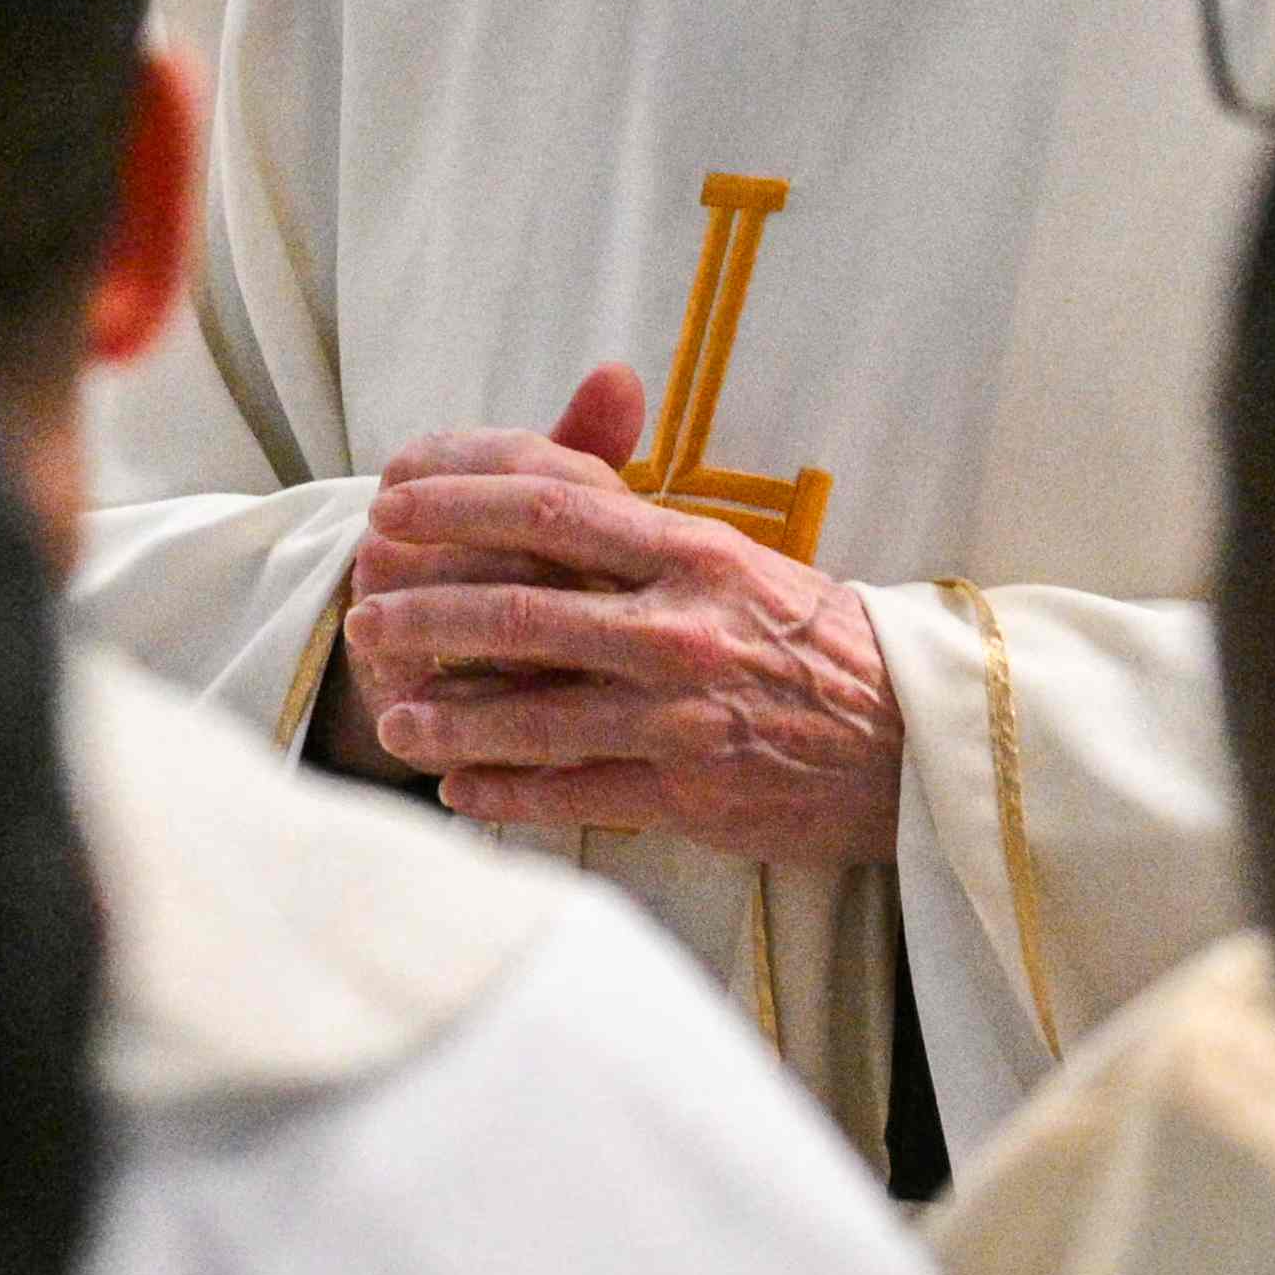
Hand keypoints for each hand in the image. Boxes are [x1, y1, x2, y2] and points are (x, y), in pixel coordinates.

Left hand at [338, 361, 902, 868]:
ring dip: (445, 716)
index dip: (459, 500)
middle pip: (516, 608)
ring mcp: (680, 714)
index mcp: (693, 552)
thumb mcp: (741, 562)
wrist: (913, 738)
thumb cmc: (816, 643)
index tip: (392, 500)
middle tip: (361, 616)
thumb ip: (647, 528)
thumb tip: (557, 480)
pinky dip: (502, 794)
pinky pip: (569, 794)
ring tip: (391, 716)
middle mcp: (680, 625)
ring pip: (529, 713)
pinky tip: (458, 790)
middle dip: (422, 613)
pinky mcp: (687, 795)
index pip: (551, 505)